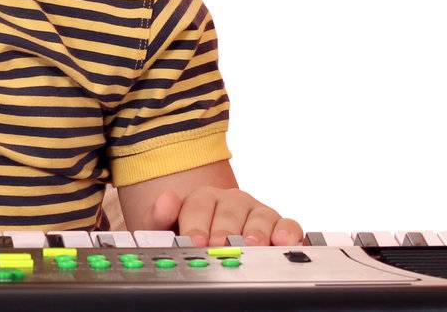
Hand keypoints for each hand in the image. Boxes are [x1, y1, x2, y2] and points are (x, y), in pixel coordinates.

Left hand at [148, 185, 303, 246]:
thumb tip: (165, 200)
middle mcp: (232, 202)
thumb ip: (158, 217)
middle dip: (225, 231)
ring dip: (256, 231)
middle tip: (221, 247)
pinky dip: (287, 232)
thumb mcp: (166, 230)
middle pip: (230, 211)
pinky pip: (288, 225)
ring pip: (260, 216)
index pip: (198, 205)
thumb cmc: (189, 236)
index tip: (194, 241)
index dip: (196, 224)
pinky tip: (282, 243)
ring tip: (251, 246)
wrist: (213, 243)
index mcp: (203, 199)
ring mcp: (257, 213)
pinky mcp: (280, 227)